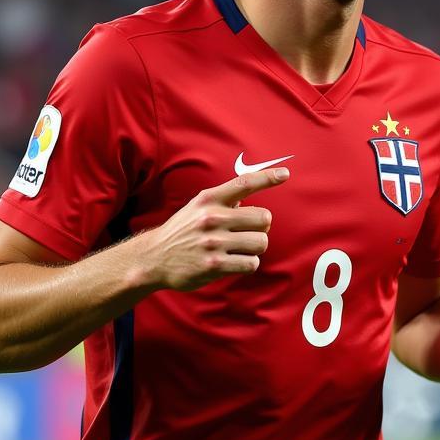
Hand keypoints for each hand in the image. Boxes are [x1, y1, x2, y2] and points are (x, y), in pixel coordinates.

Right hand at [139, 168, 288, 291]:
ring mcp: (213, 242)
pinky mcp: (215, 264)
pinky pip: (251, 262)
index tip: (285, 174)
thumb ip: (223, 201)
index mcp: (209, 200)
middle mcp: (212, 218)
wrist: (154, 258)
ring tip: (239, 248)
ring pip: (261, 242)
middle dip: (261, 227)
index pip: (244, 183)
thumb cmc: (183, 231)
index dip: (267, 178)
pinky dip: (248, 263)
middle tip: (247, 232)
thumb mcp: (198, 207)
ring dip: (255, 247)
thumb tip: (251, 190)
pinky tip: (235, 261)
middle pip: (263, 218)